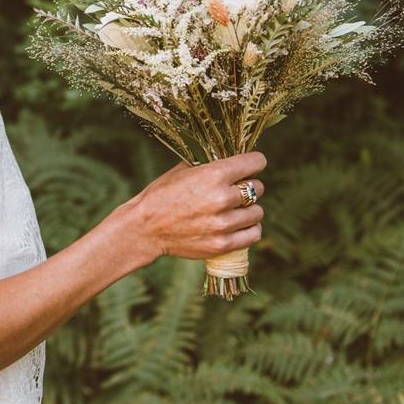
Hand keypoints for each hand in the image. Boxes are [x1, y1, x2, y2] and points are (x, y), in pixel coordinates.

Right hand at [124, 151, 266, 266]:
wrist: (144, 229)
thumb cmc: (162, 196)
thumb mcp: (183, 170)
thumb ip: (211, 165)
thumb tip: (233, 158)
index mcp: (213, 175)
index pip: (256, 162)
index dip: (254, 162)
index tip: (250, 166)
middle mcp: (221, 198)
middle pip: (258, 187)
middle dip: (249, 186)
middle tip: (236, 190)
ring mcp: (223, 224)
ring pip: (257, 212)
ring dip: (248, 209)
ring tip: (234, 209)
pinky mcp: (223, 244)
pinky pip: (254, 233)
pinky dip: (248, 228)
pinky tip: (237, 224)